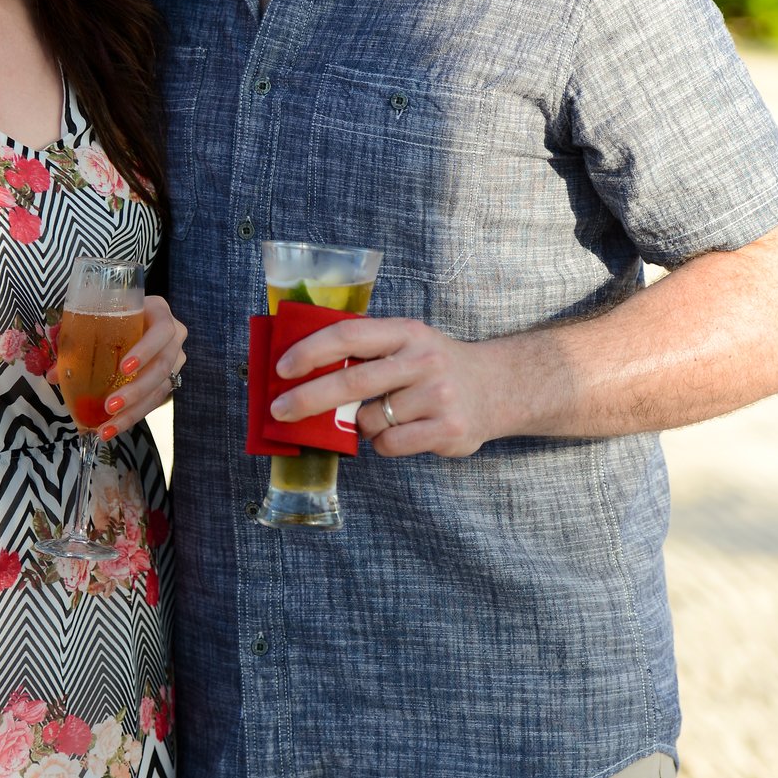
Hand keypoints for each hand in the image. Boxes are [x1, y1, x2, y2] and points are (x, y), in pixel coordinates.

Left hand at [80, 294, 186, 439]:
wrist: (136, 318)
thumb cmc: (115, 314)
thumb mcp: (99, 317)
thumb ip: (76, 338)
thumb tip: (54, 375)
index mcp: (159, 313)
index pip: (161, 332)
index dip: (145, 350)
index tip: (123, 368)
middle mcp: (173, 337)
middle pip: (162, 367)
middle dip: (136, 390)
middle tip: (110, 406)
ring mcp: (174, 360)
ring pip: (160, 390)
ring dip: (133, 411)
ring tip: (108, 427)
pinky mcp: (168, 380)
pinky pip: (155, 401)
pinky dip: (133, 416)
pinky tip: (113, 427)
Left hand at [270, 316, 501, 458]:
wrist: (498, 387)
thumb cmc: (434, 366)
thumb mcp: (407, 342)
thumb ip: (366, 350)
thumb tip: (303, 371)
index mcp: (406, 332)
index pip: (349, 335)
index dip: (311, 351)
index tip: (282, 368)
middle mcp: (423, 360)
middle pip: (352, 381)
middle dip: (307, 398)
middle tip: (279, 411)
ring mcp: (438, 396)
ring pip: (369, 420)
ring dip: (360, 424)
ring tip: (383, 414)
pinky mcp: (447, 430)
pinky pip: (389, 445)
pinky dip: (383, 443)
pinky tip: (402, 431)